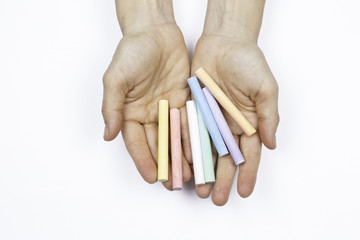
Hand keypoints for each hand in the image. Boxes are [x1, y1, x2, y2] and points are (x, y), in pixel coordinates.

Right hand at [102, 21, 192, 189]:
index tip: (151, 177)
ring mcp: (167, 109)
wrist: (155, 32)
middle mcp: (149, 114)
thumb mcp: (116, 79)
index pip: (136, 142)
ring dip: (181, 156)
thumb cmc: (132, 53)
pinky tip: (199, 151)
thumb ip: (112, 107)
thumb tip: (107, 134)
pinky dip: (193, 137)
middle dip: (165, 164)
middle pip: (157, 144)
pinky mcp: (184, 100)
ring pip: (175, 137)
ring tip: (189, 174)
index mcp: (130, 113)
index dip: (144, 160)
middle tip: (173, 183)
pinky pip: (189, 122)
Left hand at [191, 35, 278, 204]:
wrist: (225, 42)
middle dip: (221, 179)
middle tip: (215, 199)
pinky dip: (187, 148)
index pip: (248, 154)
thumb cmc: (249, 62)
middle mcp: (228, 125)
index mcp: (248, 122)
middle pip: (224, 158)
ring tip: (198, 189)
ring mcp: (210, 119)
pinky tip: (184, 163)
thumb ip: (268, 116)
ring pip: (205, 150)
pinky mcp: (193, 110)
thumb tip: (271, 144)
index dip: (247, 174)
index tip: (244, 192)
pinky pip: (189, 132)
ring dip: (202, 170)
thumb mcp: (265, 88)